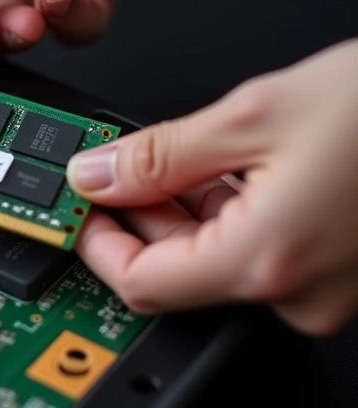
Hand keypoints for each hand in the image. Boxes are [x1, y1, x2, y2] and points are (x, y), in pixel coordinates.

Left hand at [67, 39, 357, 335]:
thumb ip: (158, 154)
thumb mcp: (253, 114)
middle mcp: (297, 294)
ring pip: (220, 261)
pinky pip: (263, 254)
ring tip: (177, 155)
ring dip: (185, 211)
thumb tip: (97, 172)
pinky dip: (232, 215)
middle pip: (178, 272)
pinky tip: (228, 169)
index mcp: (266, 262)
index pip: (140, 282)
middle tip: (117, 165)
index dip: (96, 242)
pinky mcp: (343, 272)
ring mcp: (324, 289)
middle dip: (139, 217)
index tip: (77, 206)